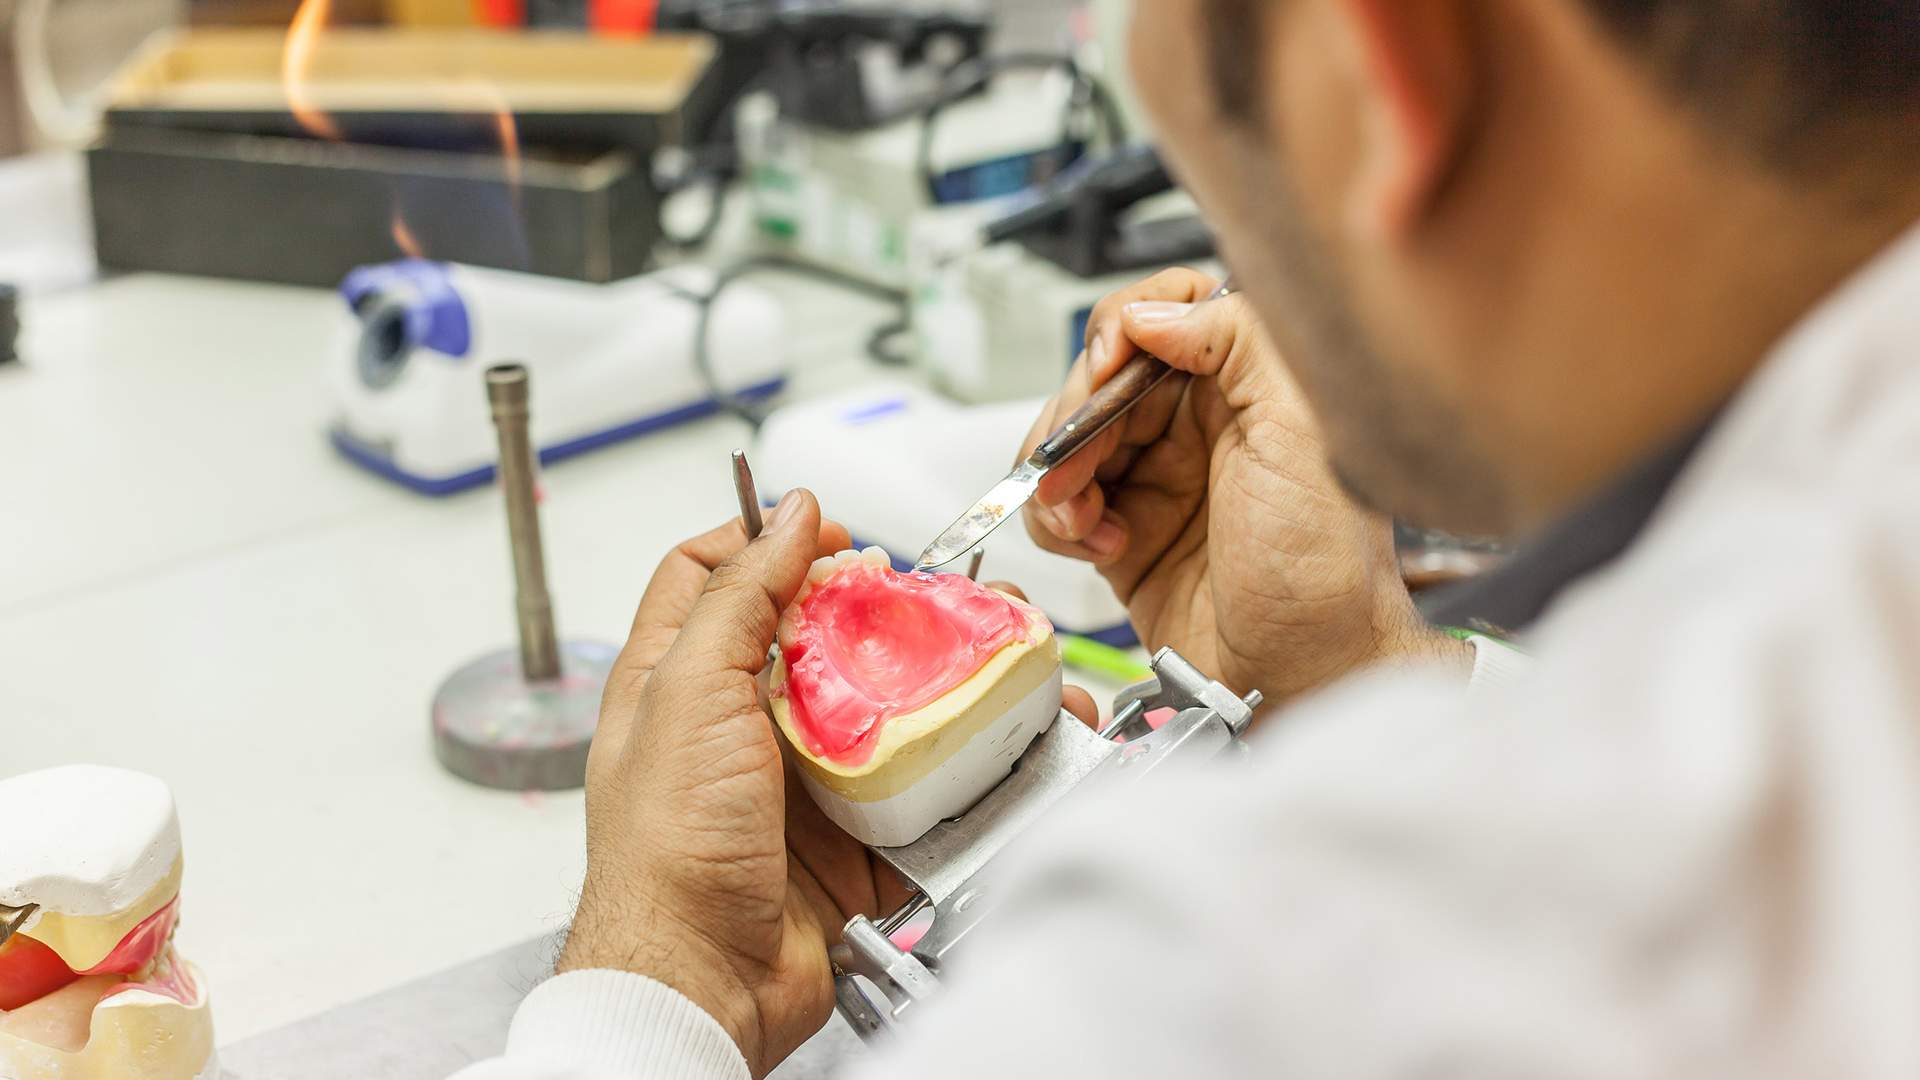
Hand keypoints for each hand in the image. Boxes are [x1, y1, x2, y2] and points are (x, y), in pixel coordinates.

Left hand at [556, 492, 1097, 1075]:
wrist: (704, 981)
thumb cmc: (669, 847)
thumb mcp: (689, 693)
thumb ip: (740, 595)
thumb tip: (788, 514)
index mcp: (676, 682)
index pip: (711, 576)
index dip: (769, 541)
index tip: (832, 534)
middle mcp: (735, 727)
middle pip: (816, 640)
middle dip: (880, 616)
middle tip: (929, 602)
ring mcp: (796, 786)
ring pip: (878, 716)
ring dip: (937, 693)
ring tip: (990, 668)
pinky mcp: (849, 843)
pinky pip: (917, 797)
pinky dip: (963, 776)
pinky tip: (1000, 750)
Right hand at [1021, 268, 1467, 703]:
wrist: (1305, 676)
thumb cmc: (1325, 570)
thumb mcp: (1303, 433)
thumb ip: (1238, 342)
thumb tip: (1153, 313)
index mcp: (1246, 384)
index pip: (1165, 312)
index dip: (1122, 330)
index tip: (1107, 370)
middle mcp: (1198, 424)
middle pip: (1099, 379)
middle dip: (1075, 421)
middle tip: (1078, 469)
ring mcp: (1156, 480)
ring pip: (1066, 442)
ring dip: (1058, 478)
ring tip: (1087, 520)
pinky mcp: (1123, 534)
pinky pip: (1057, 506)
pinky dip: (1058, 523)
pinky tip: (1101, 547)